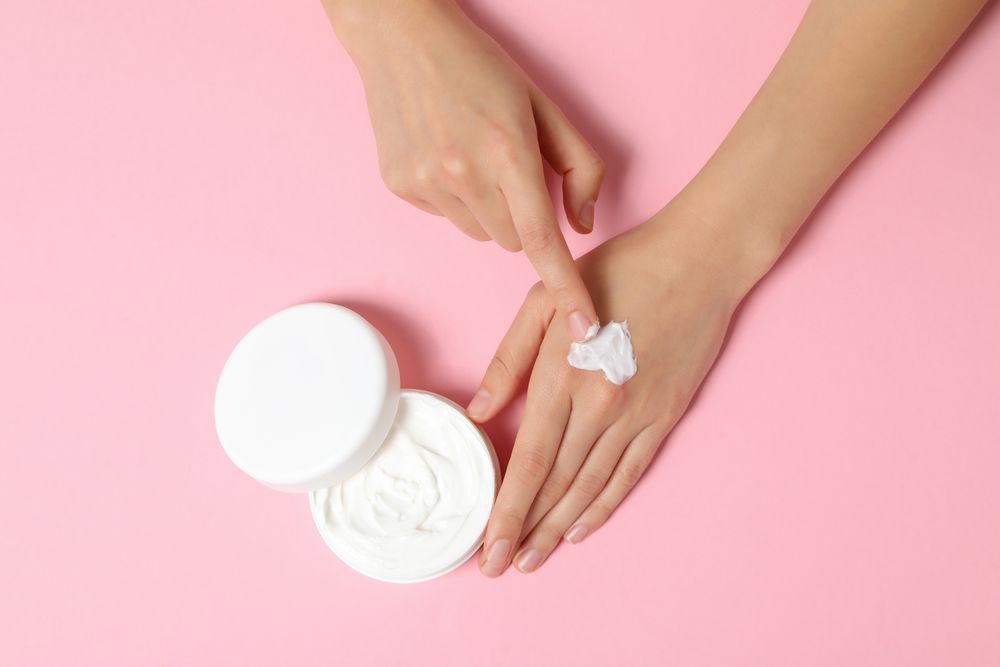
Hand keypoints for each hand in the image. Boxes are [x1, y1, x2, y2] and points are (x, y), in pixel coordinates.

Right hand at [325, 0, 603, 340]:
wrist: (402, 39)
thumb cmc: (480, 69)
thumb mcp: (544, 106)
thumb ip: (579, 167)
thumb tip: (582, 224)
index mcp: (507, 153)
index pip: (543, 241)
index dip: (567, 290)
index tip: (584, 329)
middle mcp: (462, 175)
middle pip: (513, 242)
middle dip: (522, 217)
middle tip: (509, 168)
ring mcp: (426, 184)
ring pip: (480, 234)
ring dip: (487, 209)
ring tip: (472, 155)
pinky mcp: (401, 187)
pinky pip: (446, 218)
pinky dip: (454, 198)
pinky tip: (444, 155)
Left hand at [468, 202, 770, 574]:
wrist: (696, 262)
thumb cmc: (616, 272)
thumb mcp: (545, 300)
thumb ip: (509, 358)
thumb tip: (480, 411)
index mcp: (564, 375)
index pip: (531, 460)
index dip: (507, 510)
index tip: (488, 547)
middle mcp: (600, 404)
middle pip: (557, 484)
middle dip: (526, 530)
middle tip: (499, 567)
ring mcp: (637, 414)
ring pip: (591, 486)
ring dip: (560, 528)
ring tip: (534, 559)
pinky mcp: (665, 416)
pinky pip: (630, 473)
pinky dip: (604, 505)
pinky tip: (583, 529)